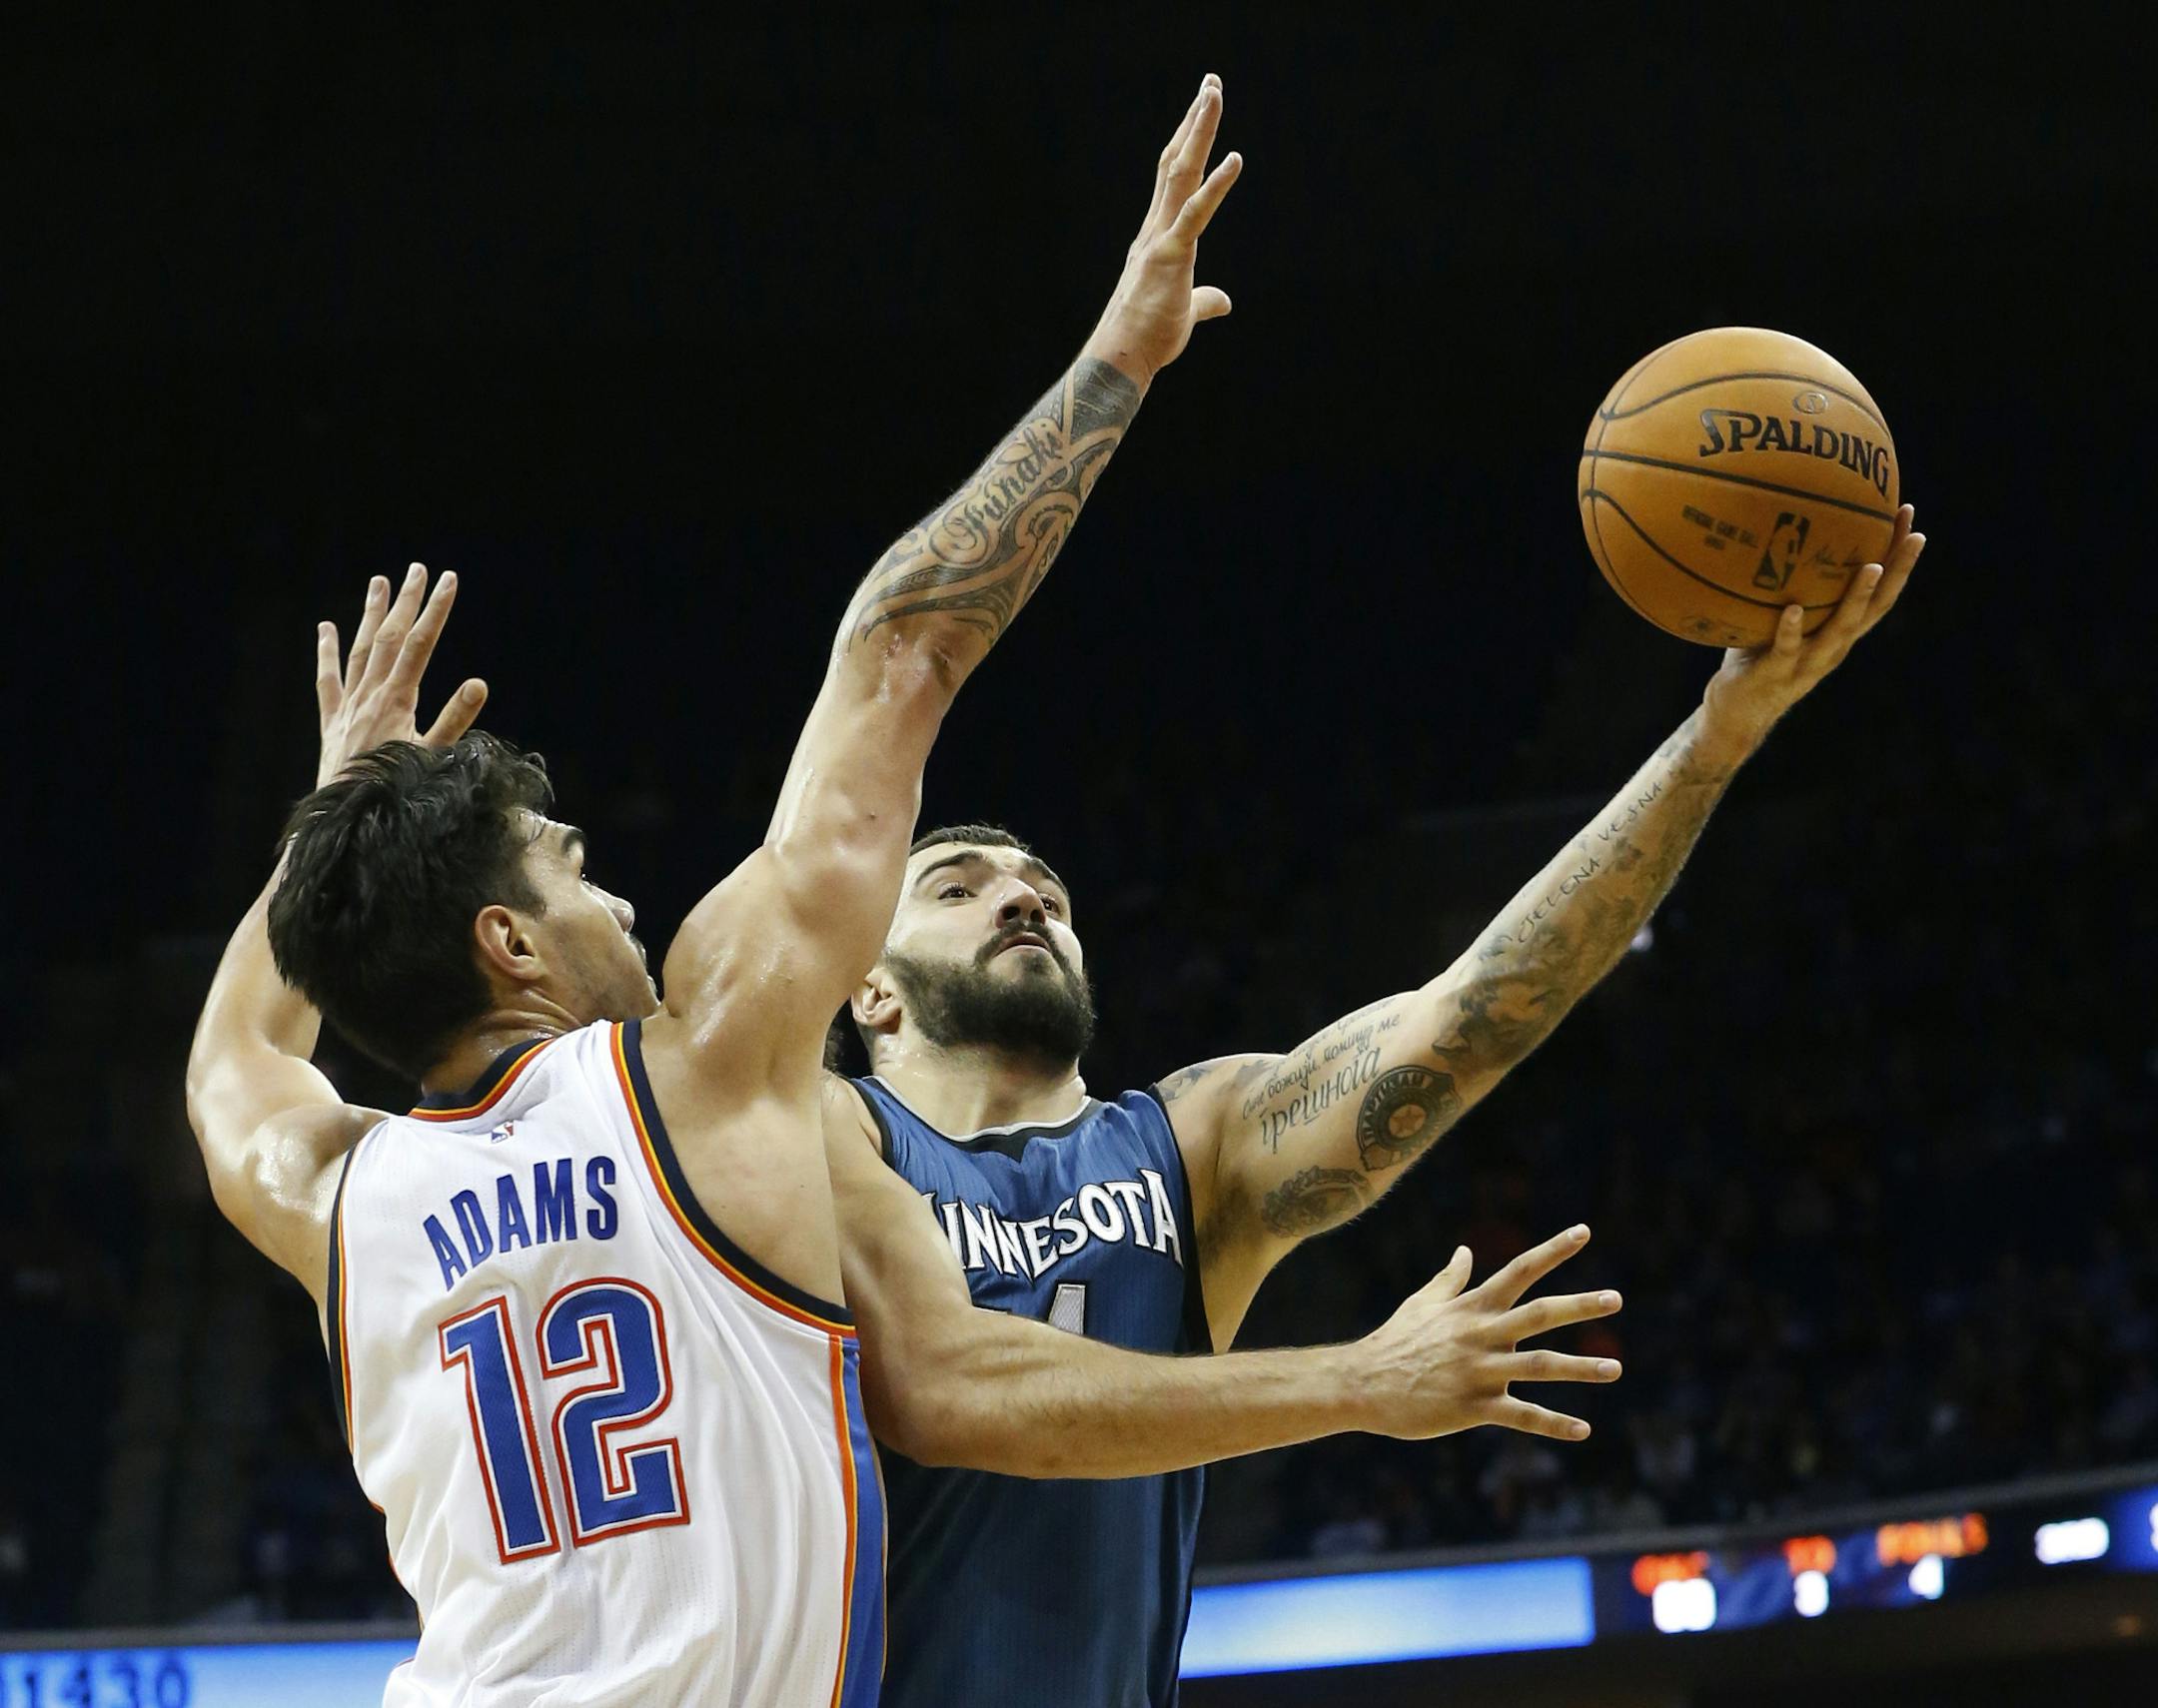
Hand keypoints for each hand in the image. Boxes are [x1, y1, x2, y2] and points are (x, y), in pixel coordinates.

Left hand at [314, 564, 487, 787]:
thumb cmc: (393, 792)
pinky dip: (327, 652)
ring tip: (378, 582)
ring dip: (370, 615)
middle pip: (389, 638)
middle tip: (417, 570)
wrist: (344, 819)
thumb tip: (478, 683)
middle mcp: (369, 696)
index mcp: (396, 701)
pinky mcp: (333, 722)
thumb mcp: (432, 758)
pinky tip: (327, 628)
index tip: (449, 581)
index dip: (436, 611)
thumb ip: (455, 720)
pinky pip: (328, 680)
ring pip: (360, 650)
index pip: (420, 644)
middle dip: (406, 601)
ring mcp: (348, 707)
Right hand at [1081, 74, 1242, 384]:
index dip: (1189, 142)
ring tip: (1212, 94)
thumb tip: (1223, 303)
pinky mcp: (1171, 257)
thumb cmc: (1148, 338)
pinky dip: (1216, 186)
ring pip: (1182, 173)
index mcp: (1159, 236)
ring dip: (1199, 132)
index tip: (1201, 109)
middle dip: (1195, 120)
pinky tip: (1235, 159)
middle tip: (1211, 83)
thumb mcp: (1186, 312)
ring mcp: (1161, 239)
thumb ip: (1204, 301)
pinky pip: (1196, 214)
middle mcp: (1156, 228)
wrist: (1122, 359)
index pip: (1175, 179)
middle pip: (1176, 161)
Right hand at [1357, 1225, 1622, 1441]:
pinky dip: (1553, 1423)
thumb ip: (1450, 1280)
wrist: (1362, 1383)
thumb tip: (1464, 1250)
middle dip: (1579, 1305)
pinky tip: (1583, 1430)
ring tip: (1614, 1368)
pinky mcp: (1472, 1406)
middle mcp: (1480, 1334)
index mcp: (1472, 1307)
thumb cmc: (1395, 1341)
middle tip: (1615, 1298)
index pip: (1520, 1270)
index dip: (1553, 1250)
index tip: (1584, 1231)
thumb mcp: (1422, 1303)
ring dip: (1580, 1368)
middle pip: (1539, 1314)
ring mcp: (1478, 1370)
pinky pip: (1520, 1415)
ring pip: (1538, 1366)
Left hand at [1697, 504, 1926, 764]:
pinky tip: (1792, 608)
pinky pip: (1785, 649)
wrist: (1736, 713)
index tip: (1907, 515)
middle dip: (1898, 570)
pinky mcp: (1776, 674)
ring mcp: (1808, 663)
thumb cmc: (1756, 656)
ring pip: (1841, 629)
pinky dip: (1790, 630)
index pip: (1879, 591)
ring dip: (1857, 598)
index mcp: (1839, 631)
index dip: (1898, 557)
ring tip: (1871, 567)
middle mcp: (1834, 647)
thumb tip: (1775, 530)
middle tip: (1913, 534)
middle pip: (1876, 607)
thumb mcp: (1775, 617)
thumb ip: (1784, 586)